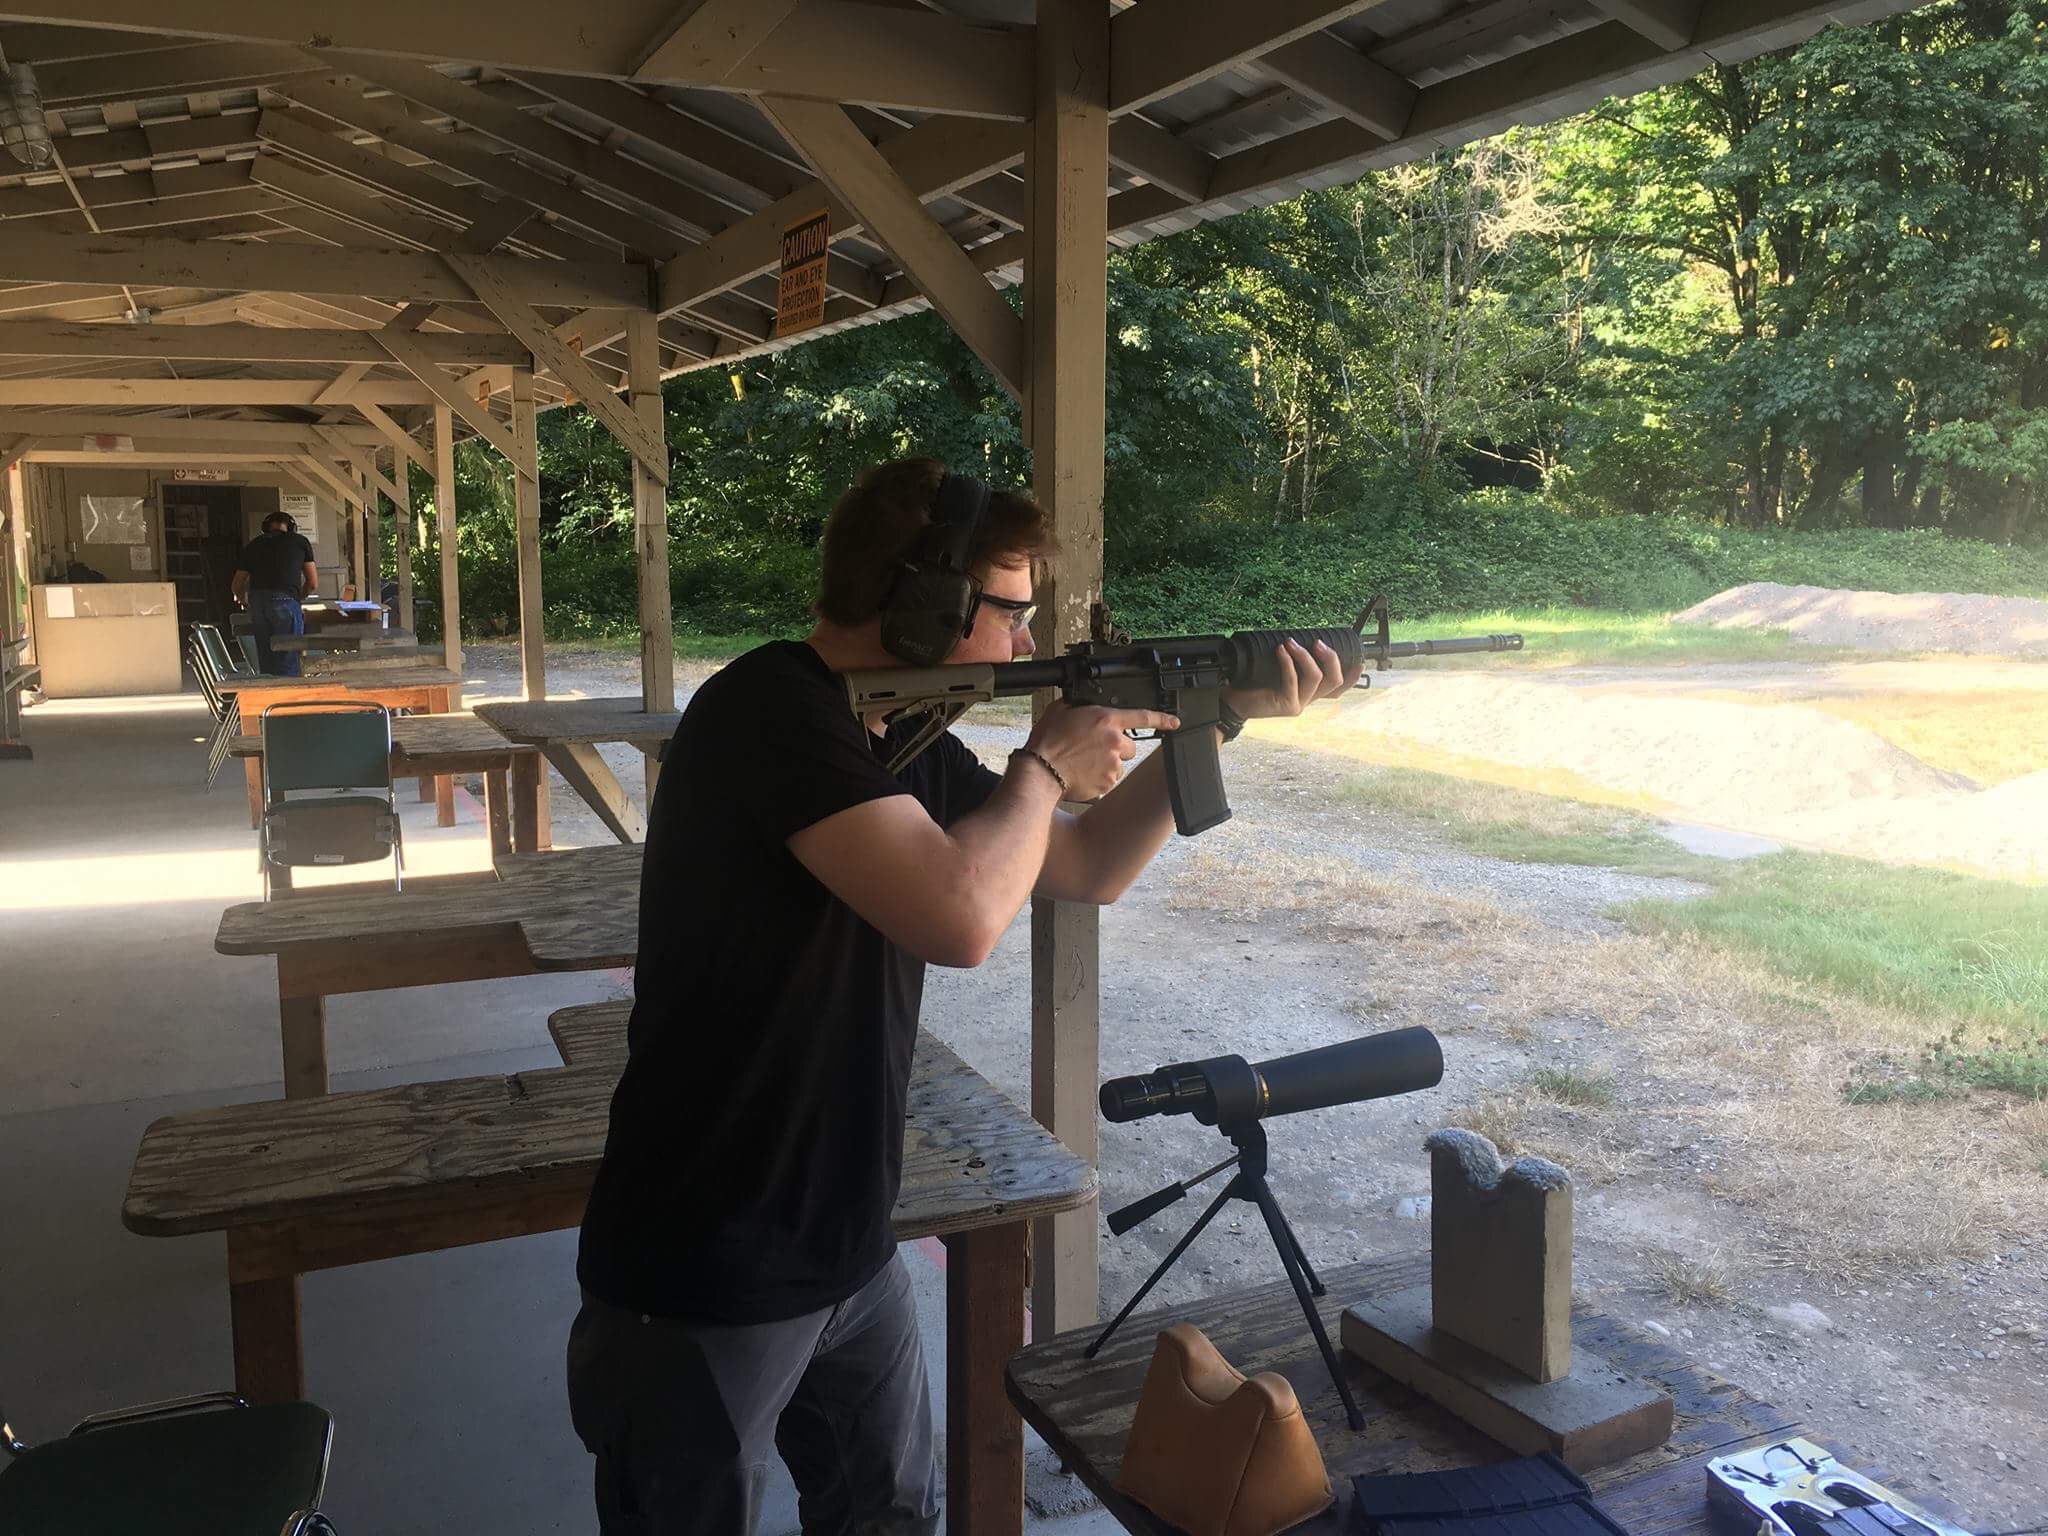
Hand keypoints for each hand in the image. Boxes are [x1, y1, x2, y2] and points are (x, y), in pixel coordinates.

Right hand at [1023, 701, 1179, 801]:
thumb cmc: (1047, 742)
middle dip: (1116, 748)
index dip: (1162, 719)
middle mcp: (1115, 741)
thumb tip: (1082, 704)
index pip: (1143, 717)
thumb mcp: (1061, 711)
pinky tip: (1082, 774)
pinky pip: (1109, 780)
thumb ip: (1079, 706)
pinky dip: (1099, 779)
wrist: (1040, 772)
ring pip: (1119, 764)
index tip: (1175, 722)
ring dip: (1107, 764)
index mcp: (1106, 719)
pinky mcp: (1107, 783)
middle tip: (1094, 750)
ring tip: (1083, 763)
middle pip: (1129, 746)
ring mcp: (1113, 764)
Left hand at [1223, 637, 1360, 720]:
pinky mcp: (1286, 706)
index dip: (1352, 677)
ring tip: (1291, 642)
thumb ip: (1292, 663)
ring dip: (1305, 656)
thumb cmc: (1253, 684)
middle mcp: (1307, 700)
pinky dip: (1288, 662)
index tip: (1359, 661)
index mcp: (1309, 693)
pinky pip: (1292, 679)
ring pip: (1315, 678)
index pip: (1338, 688)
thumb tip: (1300, 638)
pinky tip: (1280, 650)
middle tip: (1318, 642)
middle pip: (1334, 681)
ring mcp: (1298, 704)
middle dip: (1330, 658)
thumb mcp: (1277, 671)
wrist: (1233, 702)